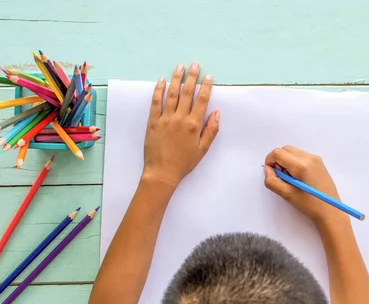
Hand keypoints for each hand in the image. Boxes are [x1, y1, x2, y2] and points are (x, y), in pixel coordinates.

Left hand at [141, 63, 219, 188]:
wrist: (162, 172)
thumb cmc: (184, 162)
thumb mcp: (203, 149)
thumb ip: (211, 130)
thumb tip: (216, 112)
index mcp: (194, 125)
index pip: (202, 100)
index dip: (206, 87)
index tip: (208, 76)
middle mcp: (180, 119)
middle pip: (187, 93)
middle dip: (192, 77)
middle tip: (195, 65)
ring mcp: (165, 119)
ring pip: (171, 94)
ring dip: (176, 79)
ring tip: (180, 67)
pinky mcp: (152, 122)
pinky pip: (155, 102)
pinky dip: (158, 90)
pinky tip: (161, 81)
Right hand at [264, 146, 348, 226]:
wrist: (331, 211)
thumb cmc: (310, 205)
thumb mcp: (287, 194)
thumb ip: (272, 181)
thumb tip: (267, 169)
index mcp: (302, 165)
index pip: (278, 153)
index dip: (270, 162)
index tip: (272, 174)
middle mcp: (310, 157)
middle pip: (285, 149)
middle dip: (278, 161)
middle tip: (281, 178)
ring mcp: (316, 159)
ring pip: (292, 152)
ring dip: (286, 162)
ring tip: (290, 179)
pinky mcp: (319, 162)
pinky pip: (300, 156)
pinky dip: (294, 163)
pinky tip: (298, 178)